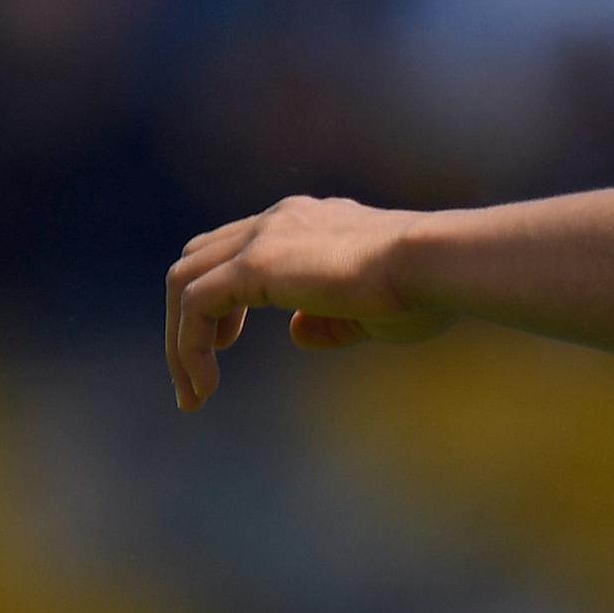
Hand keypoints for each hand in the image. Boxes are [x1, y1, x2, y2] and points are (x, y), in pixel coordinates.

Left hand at [165, 196, 449, 409]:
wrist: (433, 264)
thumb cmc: (421, 290)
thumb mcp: (370, 314)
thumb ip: (329, 322)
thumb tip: (297, 334)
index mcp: (304, 222)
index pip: (235, 249)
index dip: (221, 300)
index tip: (225, 344)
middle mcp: (276, 221)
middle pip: (197, 260)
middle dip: (188, 319)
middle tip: (200, 374)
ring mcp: (261, 237)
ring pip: (184, 282)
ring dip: (179, 340)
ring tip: (194, 391)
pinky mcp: (254, 265)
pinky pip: (195, 306)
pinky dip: (188, 347)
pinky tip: (205, 385)